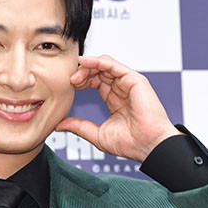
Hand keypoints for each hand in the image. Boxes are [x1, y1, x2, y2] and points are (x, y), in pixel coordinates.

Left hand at [55, 55, 182, 162]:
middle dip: (82, 73)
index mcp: (114, 99)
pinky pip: (113, 65)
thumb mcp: (97, 134)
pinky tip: (84, 63)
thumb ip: (79, 127)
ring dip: (87, 67)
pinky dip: (98, 61)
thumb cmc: (131, 143)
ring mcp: (128, 83)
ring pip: (104, 65)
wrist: (149, 146)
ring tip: (75, 75)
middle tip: (70, 80)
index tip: (69, 87)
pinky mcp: (134, 80)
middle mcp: (122, 89)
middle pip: (98, 71)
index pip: (95, 82)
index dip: (81, 81)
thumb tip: (59, 125)